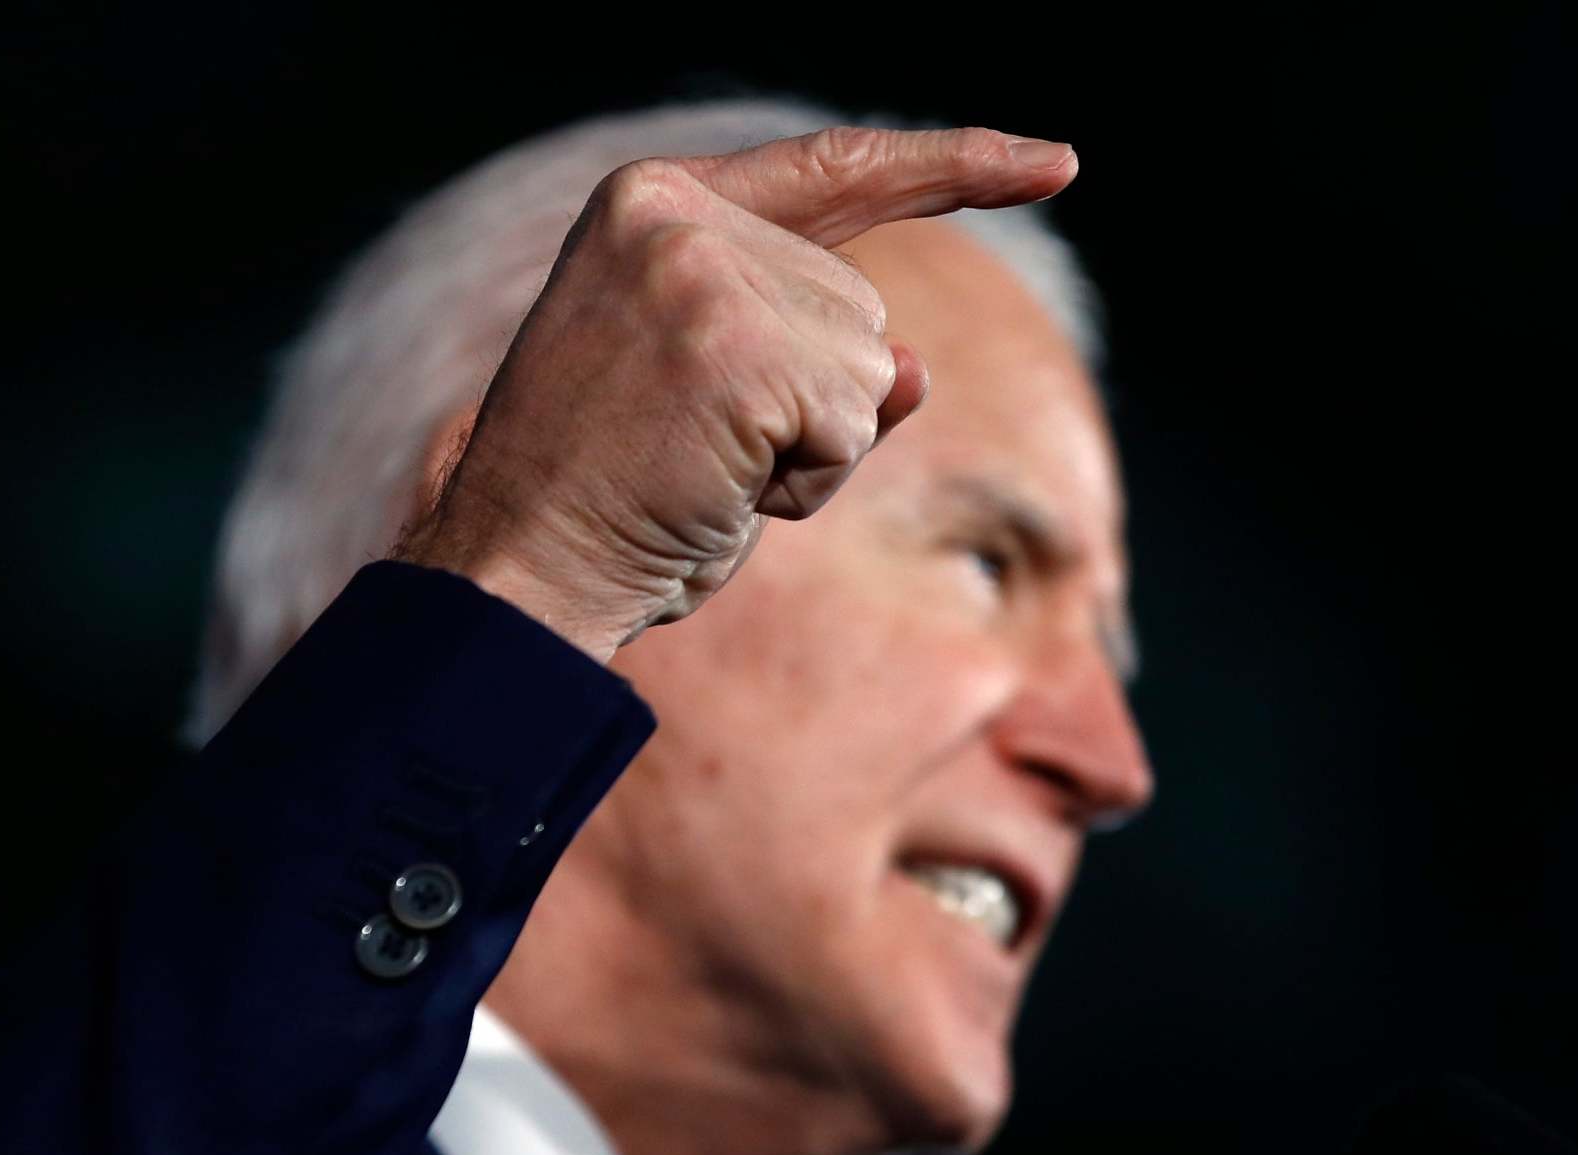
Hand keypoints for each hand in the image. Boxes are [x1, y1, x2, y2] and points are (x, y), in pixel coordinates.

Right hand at [395, 125, 1079, 660]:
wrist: (521, 567)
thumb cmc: (611, 496)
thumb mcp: (718, 402)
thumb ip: (812, 354)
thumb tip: (911, 369)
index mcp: (651, 203)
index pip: (836, 172)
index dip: (955, 168)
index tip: (1056, 164)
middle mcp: (675, 215)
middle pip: (858, 302)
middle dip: (812, 402)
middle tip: (699, 456)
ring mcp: (704, 273)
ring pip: (866, 364)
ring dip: (810, 447)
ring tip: (701, 473)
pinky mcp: (738, 346)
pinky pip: (853, 420)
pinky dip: (808, 479)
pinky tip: (719, 489)